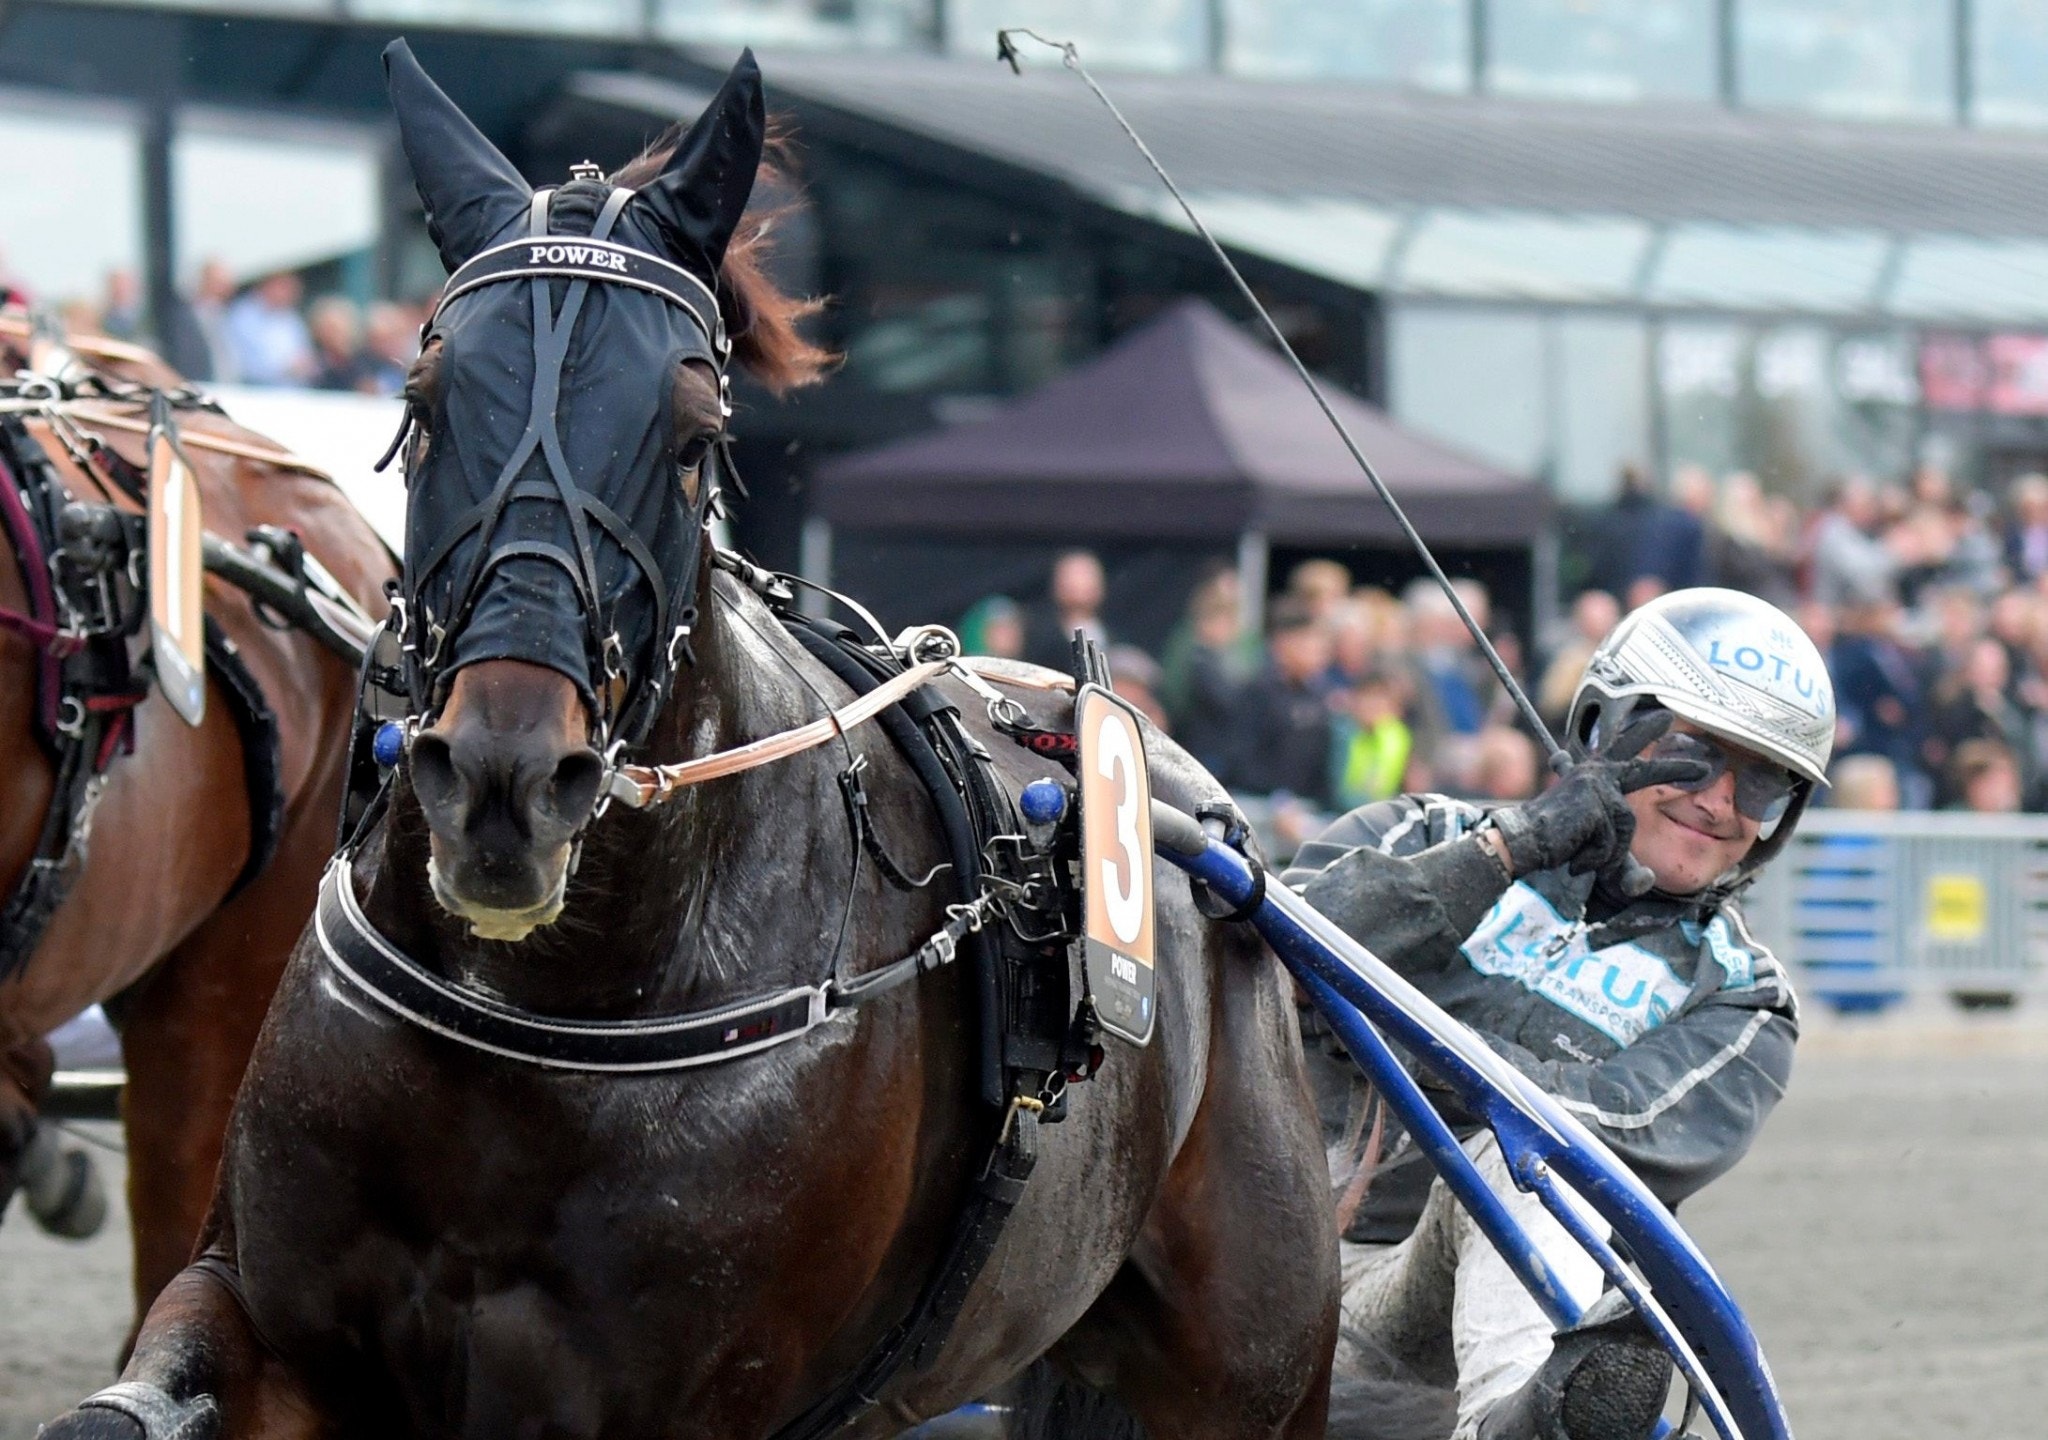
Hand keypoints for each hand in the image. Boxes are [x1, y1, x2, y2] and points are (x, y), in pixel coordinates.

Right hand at [1489, 711, 1709, 879]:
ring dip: (1606, 852)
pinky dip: (1595, 858)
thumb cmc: (1553, 839)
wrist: (1522, 841)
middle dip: (1674, 768)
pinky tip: (1574, 857)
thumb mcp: (1592, 838)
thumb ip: (1618, 850)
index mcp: (1593, 774)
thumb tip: (1647, 880)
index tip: (1666, 718)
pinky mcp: (1595, 806)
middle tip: (1704, 764)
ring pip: (1624, 828)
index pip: (1622, 749)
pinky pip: (1611, 843)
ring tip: (1580, 855)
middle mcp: (1596, 774)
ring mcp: (1596, 787)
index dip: (1643, 732)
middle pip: (1643, 770)